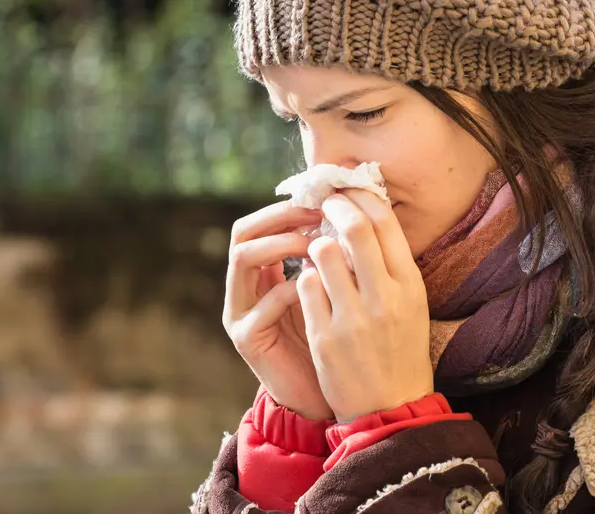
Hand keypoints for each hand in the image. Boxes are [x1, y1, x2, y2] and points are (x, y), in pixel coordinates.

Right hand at [222, 200, 333, 419]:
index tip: (325, 198)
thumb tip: (353, 207)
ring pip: (243, 258)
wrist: (341, 397)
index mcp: (265, 270)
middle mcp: (246, 287)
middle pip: (242, 232)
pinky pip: (264, 303)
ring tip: (316, 245)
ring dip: (281, 243)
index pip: (262, 221)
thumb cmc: (344, 338)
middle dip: (280, 216)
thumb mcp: (339, 287)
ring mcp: (242, 311)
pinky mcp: (247, 339)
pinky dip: (291, 287)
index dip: (290, 205)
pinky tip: (318, 287)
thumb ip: (333, 254)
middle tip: (316, 213)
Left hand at [297, 189, 433, 422]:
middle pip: (354, 227)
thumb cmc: (400, 348)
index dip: (361, 196)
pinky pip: (304, 286)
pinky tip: (310, 287)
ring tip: (316, 252)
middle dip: (333, 207)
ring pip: (322, 252)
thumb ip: (389, 264)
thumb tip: (363, 214)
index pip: (385, 222)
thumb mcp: (410, 303)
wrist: (391, 408)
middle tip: (322, 202)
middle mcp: (385, 296)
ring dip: (314, 245)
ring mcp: (354, 317)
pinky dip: (304, 279)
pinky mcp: (325, 336)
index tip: (346, 188)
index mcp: (410, 284)